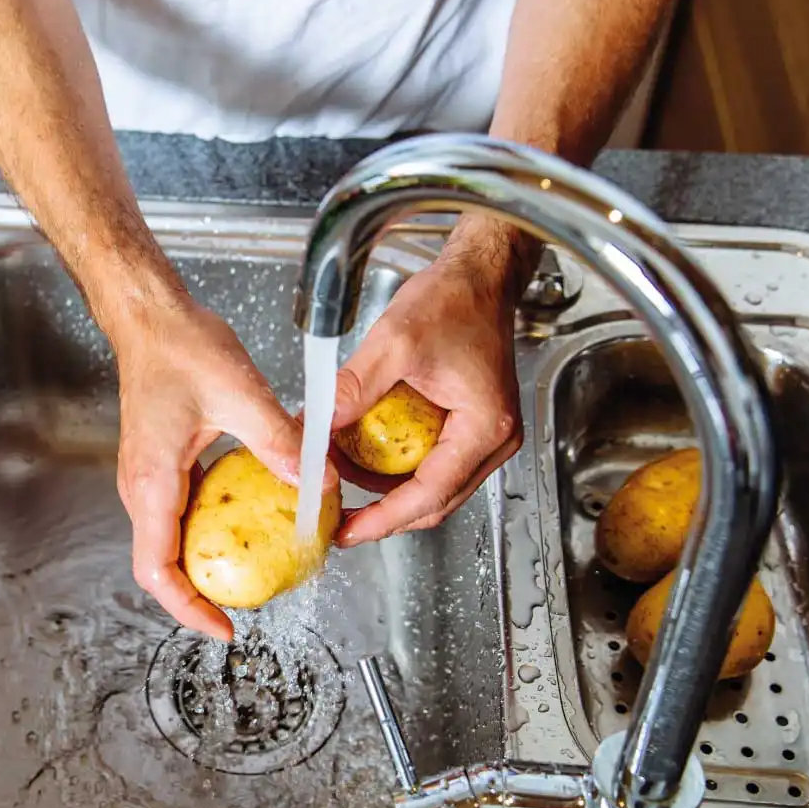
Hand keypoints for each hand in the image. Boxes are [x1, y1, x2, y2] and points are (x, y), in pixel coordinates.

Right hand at [112, 293, 336, 640]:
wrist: (150, 317)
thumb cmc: (178, 346)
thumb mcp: (239, 394)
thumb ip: (279, 442)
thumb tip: (318, 482)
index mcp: (153, 481)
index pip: (158, 570)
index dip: (188, 609)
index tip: (224, 628)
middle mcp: (143, 487)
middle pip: (162, 566)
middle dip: (201, 595)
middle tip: (247, 607)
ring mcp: (149, 477)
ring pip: (171, 543)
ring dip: (205, 565)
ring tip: (251, 572)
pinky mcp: (162, 465)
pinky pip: (181, 515)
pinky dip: (209, 532)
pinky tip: (246, 522)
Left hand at [330, 217, 531, 546]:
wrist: (478, 276)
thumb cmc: (454, 301)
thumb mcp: (394, 343)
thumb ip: (354, 389)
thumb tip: (315, 428)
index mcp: (484, 428)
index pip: (430, 494)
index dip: (384, 519)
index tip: (348, 531)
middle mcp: (493, 440)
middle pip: (434, 502)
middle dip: (383, 513)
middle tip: (339, 518)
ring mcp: (484, 435)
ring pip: (432, 486)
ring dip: (387, 491)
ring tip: (342, 481)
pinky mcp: (470, 425)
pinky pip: (432, 463)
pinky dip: (396, 468)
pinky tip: (362, 458)